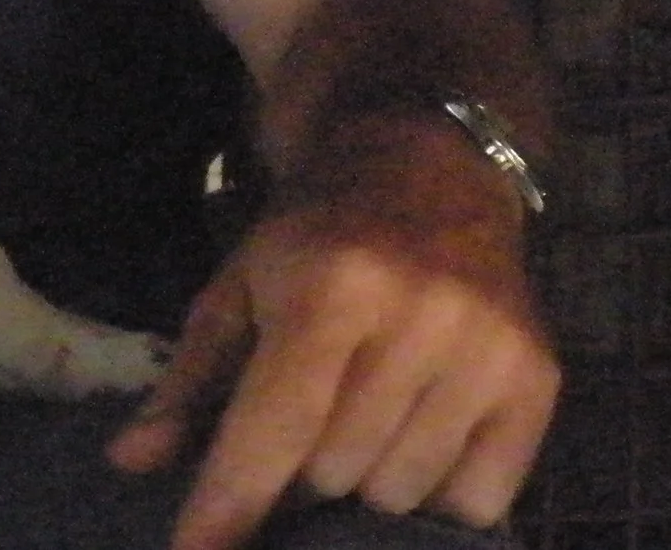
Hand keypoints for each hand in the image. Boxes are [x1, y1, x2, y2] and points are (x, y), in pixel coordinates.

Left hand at [106, 125, 559, 549]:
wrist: (428, 168)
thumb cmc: (315, 236)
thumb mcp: (238, 286)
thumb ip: (190, 382)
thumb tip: (131, 461)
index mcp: (328, 287)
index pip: (275, 425)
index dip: (231, 501)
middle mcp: (416, 317)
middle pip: (334, 470)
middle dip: (297, 477)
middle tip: (295, 438)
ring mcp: (485, 350)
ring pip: (400, 492)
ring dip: (362, 484)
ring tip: (356, 423)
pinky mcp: (538, 379)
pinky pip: (477, 500)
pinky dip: (435, 494)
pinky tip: (414, 439)